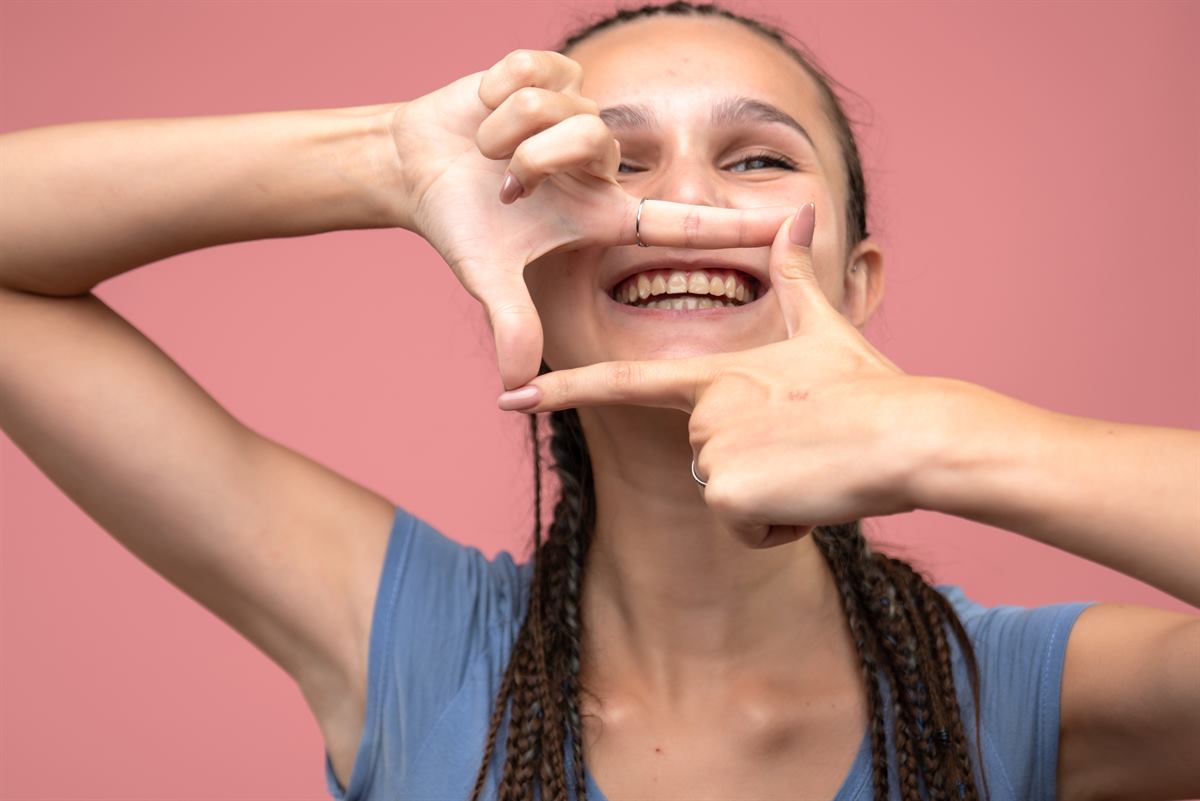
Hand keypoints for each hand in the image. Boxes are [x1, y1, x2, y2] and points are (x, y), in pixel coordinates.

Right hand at [388, 49, 798, 388]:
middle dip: (534, 155)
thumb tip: (515, 386)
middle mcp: (602, 164)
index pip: (684, 220)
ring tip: (488, 151)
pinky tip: (487, 112)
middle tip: (503, 183)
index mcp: (602, 212)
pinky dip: (495, 94)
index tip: (796, 224)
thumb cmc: (463, 223)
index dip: (737, 226)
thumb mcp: (491, 277)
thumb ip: (513, 325)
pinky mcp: (551, 72)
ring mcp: (578, 115)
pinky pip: (531, 69)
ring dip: (505, 131)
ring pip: (555, 105)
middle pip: (592, 137)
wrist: (418, 167)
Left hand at [496, 204, 948, 548]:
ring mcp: (710, 451)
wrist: (908, 433)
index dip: (565, 389)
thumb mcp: (827, 327)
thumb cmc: (870, 387)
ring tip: (813, 469)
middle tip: (806, 450)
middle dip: (755, 469)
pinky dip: (780, 527)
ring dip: (771, 499)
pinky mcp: (726, 494)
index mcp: (716, 374)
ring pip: (728, 499)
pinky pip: (746, 531)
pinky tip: (812, 498)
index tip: (510, 398)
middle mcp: (702, 411)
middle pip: (707, 461)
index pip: (624, 380)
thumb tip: (799, 209)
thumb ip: (795, 276)